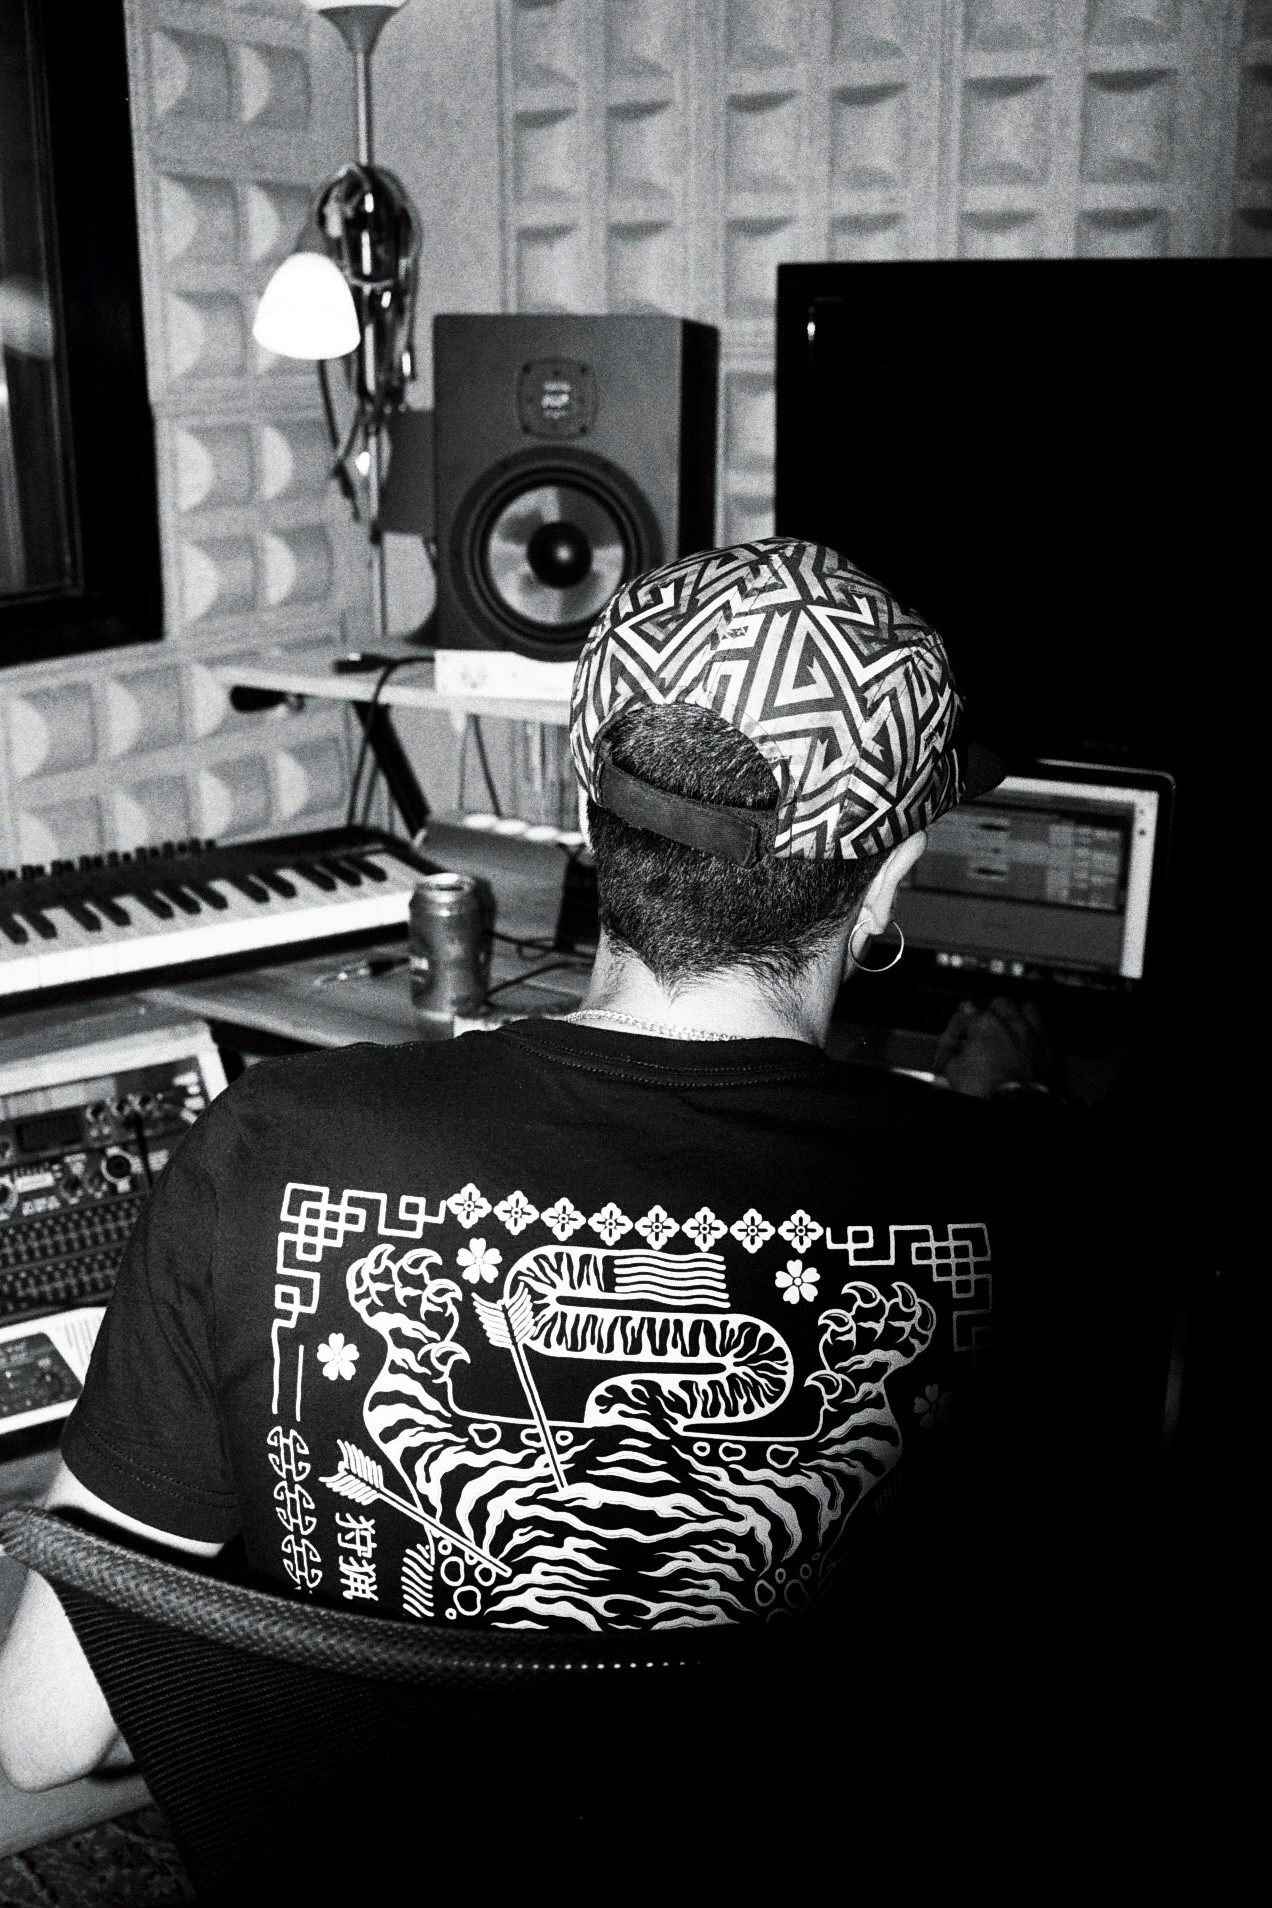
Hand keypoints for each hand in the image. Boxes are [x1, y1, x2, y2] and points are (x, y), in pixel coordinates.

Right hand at [933, 996, 1054, 1099]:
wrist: (1017, 1103)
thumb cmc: (989, 1090)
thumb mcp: (956, 1073)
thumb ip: (951, 1054)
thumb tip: (951, 1053)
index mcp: (985, 1025)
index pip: (966, 1014)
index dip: (959, 1027)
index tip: (958, 1039)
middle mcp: (1012, 1023)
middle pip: (1001, 1003)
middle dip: (992, 1012)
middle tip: (987, 1027)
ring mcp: (1034, 1033)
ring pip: (1028, 1008)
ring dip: (1019, 1015)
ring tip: (1013, 1026)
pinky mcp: (1051, 1046)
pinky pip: (1046, 1028)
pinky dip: (1038, 1031)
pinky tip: (1031, 1039)